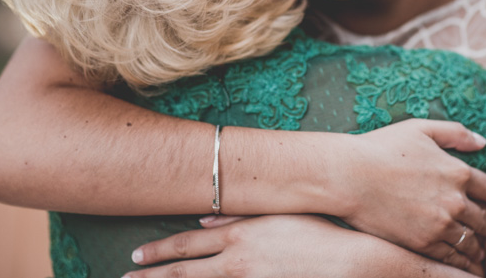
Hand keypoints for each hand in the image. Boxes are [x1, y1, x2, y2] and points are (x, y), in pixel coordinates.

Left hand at [126, 215, 478, 277]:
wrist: (349, 261)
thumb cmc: (317, 232)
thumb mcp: (277, 213)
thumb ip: (238, 215)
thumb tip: (205, 216)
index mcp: (238, 235)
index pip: (187, 243)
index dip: (159, 251)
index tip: (136, 258)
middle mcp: (236, 261)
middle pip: (184, 272)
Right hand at [338, 119, 485, 269]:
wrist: (352, 175)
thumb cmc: (382, 147)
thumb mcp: (420, 128)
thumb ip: (455, 133)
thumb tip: (483, 141)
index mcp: (458, 171)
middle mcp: (455, 200)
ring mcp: (440, 224)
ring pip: (470, 241)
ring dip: (480, 248)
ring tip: (484, 253)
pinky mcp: (423, 243)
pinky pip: (451, 258)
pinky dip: (462, 263)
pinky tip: (466, 265)